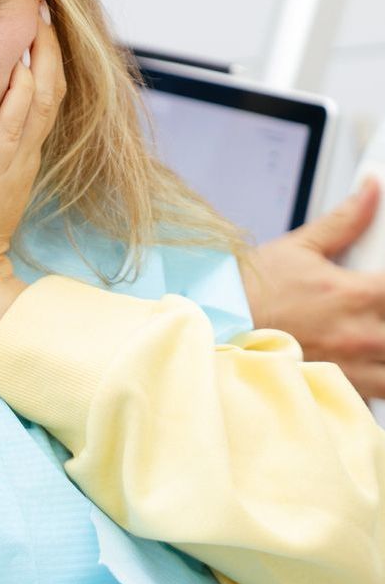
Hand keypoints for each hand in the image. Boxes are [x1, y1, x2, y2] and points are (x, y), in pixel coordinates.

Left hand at [0, 2, 65, 354]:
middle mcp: (25, 153)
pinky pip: (13, 126)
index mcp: (21, 155)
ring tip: (39, 19)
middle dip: (49, 45)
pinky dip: (20, 94)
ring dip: (42, 57)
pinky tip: (21, 65)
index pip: (42, 97)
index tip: (38, 23)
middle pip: (50, 89)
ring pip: (40, 100)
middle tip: (44, 5)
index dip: (46, 59)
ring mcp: (14, 161)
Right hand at [240, 177, 384, 398]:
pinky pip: (375, 395)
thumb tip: (371, 189)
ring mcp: (350, 367)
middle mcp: (359, 335)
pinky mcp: (335, 389)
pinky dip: (375, 380)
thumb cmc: (250, 292)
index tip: (381, 285)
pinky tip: (360, 362)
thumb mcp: (299, 248)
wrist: (214, 328)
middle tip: (375, 309)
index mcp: (354, 295)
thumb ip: (345, 220)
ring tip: (374, 339)